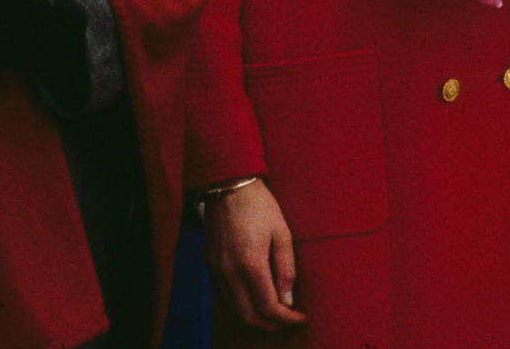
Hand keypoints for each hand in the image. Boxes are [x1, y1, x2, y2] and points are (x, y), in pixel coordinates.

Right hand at [203, 178, 306, 330]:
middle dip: (271, 325)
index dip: (286, 319)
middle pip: (249, 317)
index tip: (300, 317)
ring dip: (255, 319)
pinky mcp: (209, 264)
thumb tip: (287, 300)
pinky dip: (240, 306)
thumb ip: (286, 268)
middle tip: (288, 320)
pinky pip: (223, 297)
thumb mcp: (282, 232)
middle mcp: (229, 271)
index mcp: (250, 263)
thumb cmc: (259, 205)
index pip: (268, 307)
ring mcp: (216, 269)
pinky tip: (253, 300)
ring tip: (273, 314)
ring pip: (234, 311)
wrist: (228, 183)